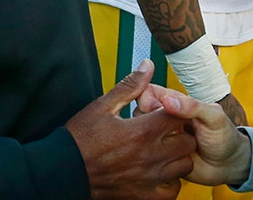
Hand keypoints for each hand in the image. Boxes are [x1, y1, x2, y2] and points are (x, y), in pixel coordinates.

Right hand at [66, 59, 195, 199]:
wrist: (64, 172)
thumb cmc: (80, 139)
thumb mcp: (103, 106)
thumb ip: (130, 85)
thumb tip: (148, 65)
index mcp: (142, 131)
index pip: (179, 115)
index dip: (177, 111)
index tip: (166, 112)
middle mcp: (150, 155)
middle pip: (188, 142)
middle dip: (182, 134)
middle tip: (168, 132)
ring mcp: (148, 178)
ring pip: (184, 167)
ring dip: (179, 158)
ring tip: (165, 152)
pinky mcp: (142, 196)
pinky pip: (171, 192)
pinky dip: (171, 183)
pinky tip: (160, 174)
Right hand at [138, 83, 252, 186]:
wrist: (229, 165)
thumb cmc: (224, 136)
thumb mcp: (213, 117)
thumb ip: (193, 107)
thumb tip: (167, 102)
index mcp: (175, 103)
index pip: (148, 94)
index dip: (146, 100)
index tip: (154, 110)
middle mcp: (164, 121)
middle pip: (140, 114)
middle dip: (148, 123)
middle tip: (170, 132)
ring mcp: (160, 140)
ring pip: (140, 136)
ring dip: (152, 142)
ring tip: (174, 147)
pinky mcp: (159, 159)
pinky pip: (147, 158)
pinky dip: (153, 159)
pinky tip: (168, 161)